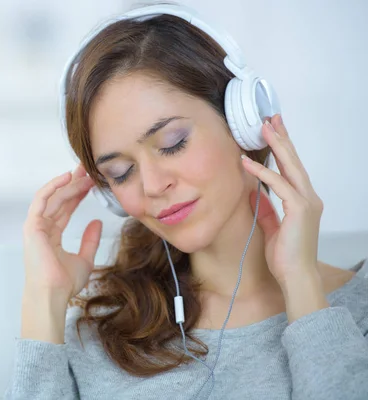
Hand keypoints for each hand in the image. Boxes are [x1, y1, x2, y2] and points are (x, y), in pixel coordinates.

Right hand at [22, 164, 102, 302]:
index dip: (78, 195)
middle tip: (89, 171)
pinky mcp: (32, 225)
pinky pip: (41, 200)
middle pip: (60, 200)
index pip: (66, 209)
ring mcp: (36, 226)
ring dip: (69, 184)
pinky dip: (53, 186)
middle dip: (74, 184)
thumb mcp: (85, 259)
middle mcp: (42, 228)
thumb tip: (97, 222)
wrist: (53, 293)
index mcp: (52, 236)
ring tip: (84, 174)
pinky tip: (67, 177)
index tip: (91, 183)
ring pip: (54, 197)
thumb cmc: (64, 283)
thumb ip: (90, 240)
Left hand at [241, 114, 324, 288]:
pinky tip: (247, 164)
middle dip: (282, 138)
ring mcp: (306, 202)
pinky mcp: (299, 210)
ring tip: (263, 128)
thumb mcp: (272, 227)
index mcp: (303, 201)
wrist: (295, 276)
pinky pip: (279, 185)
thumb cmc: (285, 255)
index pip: (292, 169)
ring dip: (276, 146)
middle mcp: (308, 197)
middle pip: (294, 161)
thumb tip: (254, 194)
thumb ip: (266, 209)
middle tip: (272, 118)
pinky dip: (263, 173)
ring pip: (290, 167)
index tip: (274, 131)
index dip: (283, 149)